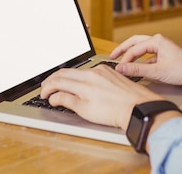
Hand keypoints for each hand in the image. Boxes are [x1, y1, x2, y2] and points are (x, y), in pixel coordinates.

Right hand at [40, 64, 162, 128]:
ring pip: (77, 71)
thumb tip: (54, 97)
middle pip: (65, 72)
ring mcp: (101, 70)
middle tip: (46, 89)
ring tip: (61, 87)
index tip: (44, 95)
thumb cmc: (115, 112)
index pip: (58, 80)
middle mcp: (92, 72)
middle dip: (53, 80)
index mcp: (84, 82)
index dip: (47, 88)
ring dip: (66, 78)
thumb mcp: (86, 111)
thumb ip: (67, 101)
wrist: (137, 107)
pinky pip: (89, 71)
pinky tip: (79, 84)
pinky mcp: (109, 70)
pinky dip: (80, 77)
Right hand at [109, 34, 181, 86]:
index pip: (134, 49)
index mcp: (156, 41)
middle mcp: (159, 41)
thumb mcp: (157, 72)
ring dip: (132, 55)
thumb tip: (121, 68)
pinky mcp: (165, 55)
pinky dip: (141, 61)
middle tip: (112, 56)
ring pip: (142, 49)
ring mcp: (162, 48)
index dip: (124, 59)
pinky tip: (138, 70)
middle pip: (135, 42)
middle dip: (123, 49)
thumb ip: (137, 70)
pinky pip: (149, 56)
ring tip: (122, 61)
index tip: (117, 68)